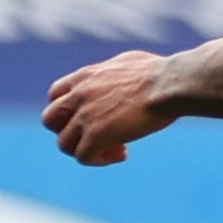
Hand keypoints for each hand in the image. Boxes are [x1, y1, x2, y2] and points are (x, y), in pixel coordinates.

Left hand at [42, 50, 173, 166]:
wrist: (172, 83)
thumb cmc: (161, 72)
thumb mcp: (127, 62)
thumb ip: (112, 72)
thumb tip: (118, 74)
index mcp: (84, 76)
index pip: (55, 95)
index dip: (68, 110)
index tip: (90, 117)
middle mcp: (78, 95)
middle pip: (50, 120)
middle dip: (69, 131)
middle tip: (96, 135)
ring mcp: (85, 116)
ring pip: (64, 144)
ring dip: (86, 150)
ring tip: (115, 148)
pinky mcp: (96, 135)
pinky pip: (83, 157)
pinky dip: (98, 160)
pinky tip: (122, 153)